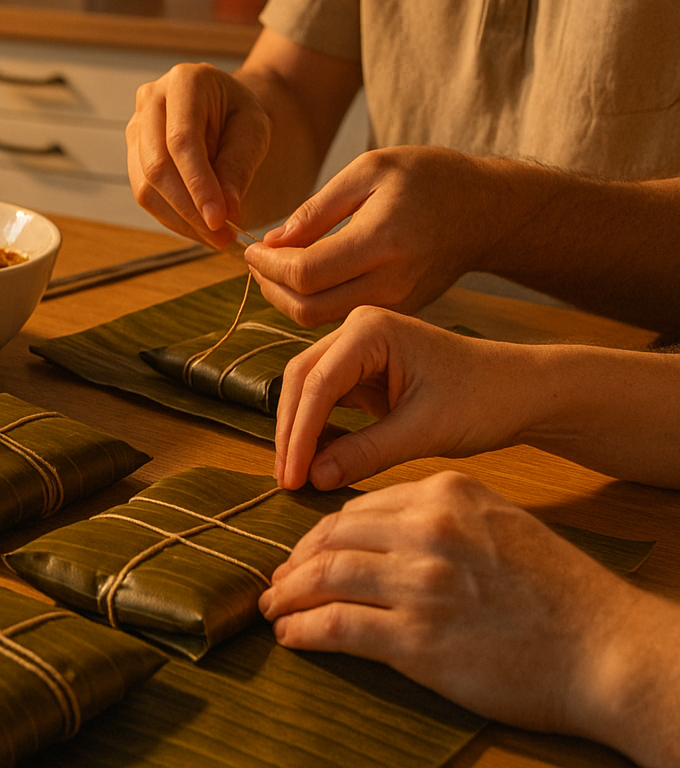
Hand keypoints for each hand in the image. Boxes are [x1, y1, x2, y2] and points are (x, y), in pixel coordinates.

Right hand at [126, 61, 270, 246]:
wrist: (224, 107)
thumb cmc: (240, 113)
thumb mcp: (254, 130)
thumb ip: (239, 165)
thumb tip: (225, 209)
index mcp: (184, 81)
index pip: (182, 141)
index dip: (198, 184)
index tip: (219, 219)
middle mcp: (150, 99)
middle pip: (157, 165)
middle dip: (188, 209)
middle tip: (221, 236)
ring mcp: (136, 126)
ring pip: (145, 186)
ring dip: (180, 220)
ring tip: (215, 238)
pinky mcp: (133, 153)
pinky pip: (145, 194)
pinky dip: (173, 218)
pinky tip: (199, 229)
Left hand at [245, 146, 499, 325]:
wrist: (487, 211)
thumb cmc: (429, 177)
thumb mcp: (370, 170)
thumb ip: (317, 209)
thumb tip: (272, 242)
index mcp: (383, 241)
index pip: (306, 273)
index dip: (268, 265)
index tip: (250, 247)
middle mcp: (392, 281)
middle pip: (307, 308)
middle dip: (270, 287)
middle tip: (256, 261)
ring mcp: (398, 303)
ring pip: (321, 320)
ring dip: (287, 299)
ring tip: (274, 267)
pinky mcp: (399, 311)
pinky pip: (342, 317)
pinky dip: (313, 302)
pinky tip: (304, 276)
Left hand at [258, 473, 679, 765]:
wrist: (607, 649)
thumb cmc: (560, 593)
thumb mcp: (500, 525)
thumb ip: (442, 520)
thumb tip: (383, 532)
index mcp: (446, 496)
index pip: (358, 509)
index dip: (321, 535)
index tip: (305, 553)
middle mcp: (428, 532)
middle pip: (331, 538)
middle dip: (294, 561)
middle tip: (278, 581)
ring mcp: (420, 585)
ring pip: (323, 578)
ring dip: (288, 594)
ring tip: (274, 607)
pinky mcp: (417, 640)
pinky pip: (336, 626)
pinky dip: (303, 629)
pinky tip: (291, 634)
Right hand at [274, 307, 526, 489]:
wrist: (522, 392)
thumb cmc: (484, 400)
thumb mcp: (424, 431)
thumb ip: (365, 453)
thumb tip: (314, 478)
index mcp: (369, 330)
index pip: (317, 385)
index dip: (299, 435)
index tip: (292, 478)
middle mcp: (355, 330)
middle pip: (302, 381)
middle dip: (292, 432)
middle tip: (287, 480)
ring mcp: (357, 348)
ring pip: (308, 390)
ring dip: (301, 431)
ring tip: (298, 475)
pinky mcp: (363, 371)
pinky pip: (327, 399)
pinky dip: (320, 430)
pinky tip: (318, 460)